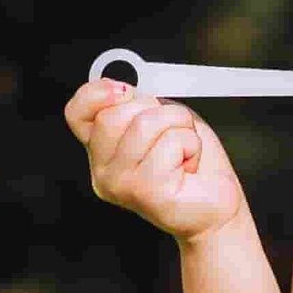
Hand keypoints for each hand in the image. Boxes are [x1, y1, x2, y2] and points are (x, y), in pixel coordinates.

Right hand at [64, 72, 249, 245]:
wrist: (216, 206)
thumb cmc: (191, 164)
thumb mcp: (160, 119)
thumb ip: (138, 103)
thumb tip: (127, 85)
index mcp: (101, 151)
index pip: (77, 112)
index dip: (98, 93)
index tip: (125, 90)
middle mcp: (103, 171)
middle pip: (114, 115)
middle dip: (154, 110)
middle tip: (170, 132)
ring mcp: (120, 184)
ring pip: (145, 123)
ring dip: (178, 126)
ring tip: (183, 150)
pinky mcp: (145, 192)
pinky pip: (171, 142)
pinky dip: (191, 145)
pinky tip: (188, 166)